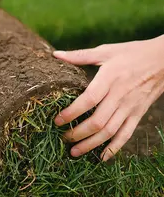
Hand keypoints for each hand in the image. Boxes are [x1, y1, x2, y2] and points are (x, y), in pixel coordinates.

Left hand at [53, 36, 163, 160]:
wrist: (163, 59)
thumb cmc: (131, 53)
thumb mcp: (105, 51)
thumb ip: (80, 55)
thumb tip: (56, 55)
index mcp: (109, 78)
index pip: (88, 100)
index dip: (71, 112)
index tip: (57, 120)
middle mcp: (120, 95)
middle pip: (97, 121)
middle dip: (77, 133)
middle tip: (63, 138)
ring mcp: (130, 107)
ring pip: (109, 132)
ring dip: (91, 144)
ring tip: (74, 152)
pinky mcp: (138, 114)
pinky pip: (126, 134)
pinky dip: (114, 148)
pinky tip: (102, 157)